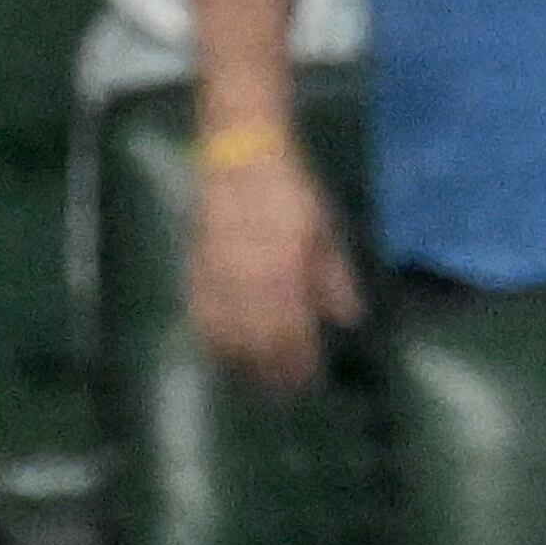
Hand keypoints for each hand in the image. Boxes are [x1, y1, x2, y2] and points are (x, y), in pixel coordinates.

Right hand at [186, 140, 360, 392]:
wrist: (241, 153)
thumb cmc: (290, 191)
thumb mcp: (324, 229)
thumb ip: (334, 276)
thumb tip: (348, 319)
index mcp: (286, 270)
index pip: (292, 333)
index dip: (299, 362)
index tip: (308, 381)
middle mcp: (249, 278)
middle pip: (258, 341)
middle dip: (271, 370)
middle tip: (283, 391)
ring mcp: (218, 273)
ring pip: (226, 332)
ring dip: (241, 359)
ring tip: (253, 376)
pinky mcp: (197, 264)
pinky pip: (200, 311)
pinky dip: (211, 335)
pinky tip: (220, 348)